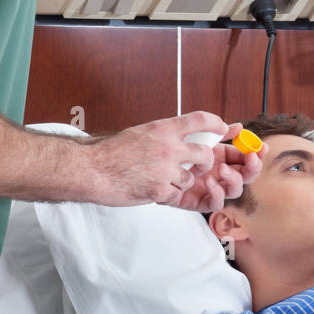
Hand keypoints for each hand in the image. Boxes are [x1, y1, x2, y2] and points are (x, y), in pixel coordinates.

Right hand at [87, 111, 261, 209]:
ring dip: (182, 181)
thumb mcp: (140, 133)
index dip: (215, 123)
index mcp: (162, 129)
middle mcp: (168, 147)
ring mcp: (165, 170)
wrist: (91, 170)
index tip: (223, 127)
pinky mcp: (160, 190)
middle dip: (206, 161)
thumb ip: (163, 135)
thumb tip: (181, 137)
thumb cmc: (110, 152)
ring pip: (191, 178)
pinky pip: (177, 193)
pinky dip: (168, 193)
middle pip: (205, 154)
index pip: (199, 120)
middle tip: (200, 165)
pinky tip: (152, 188)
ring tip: (161, 178)